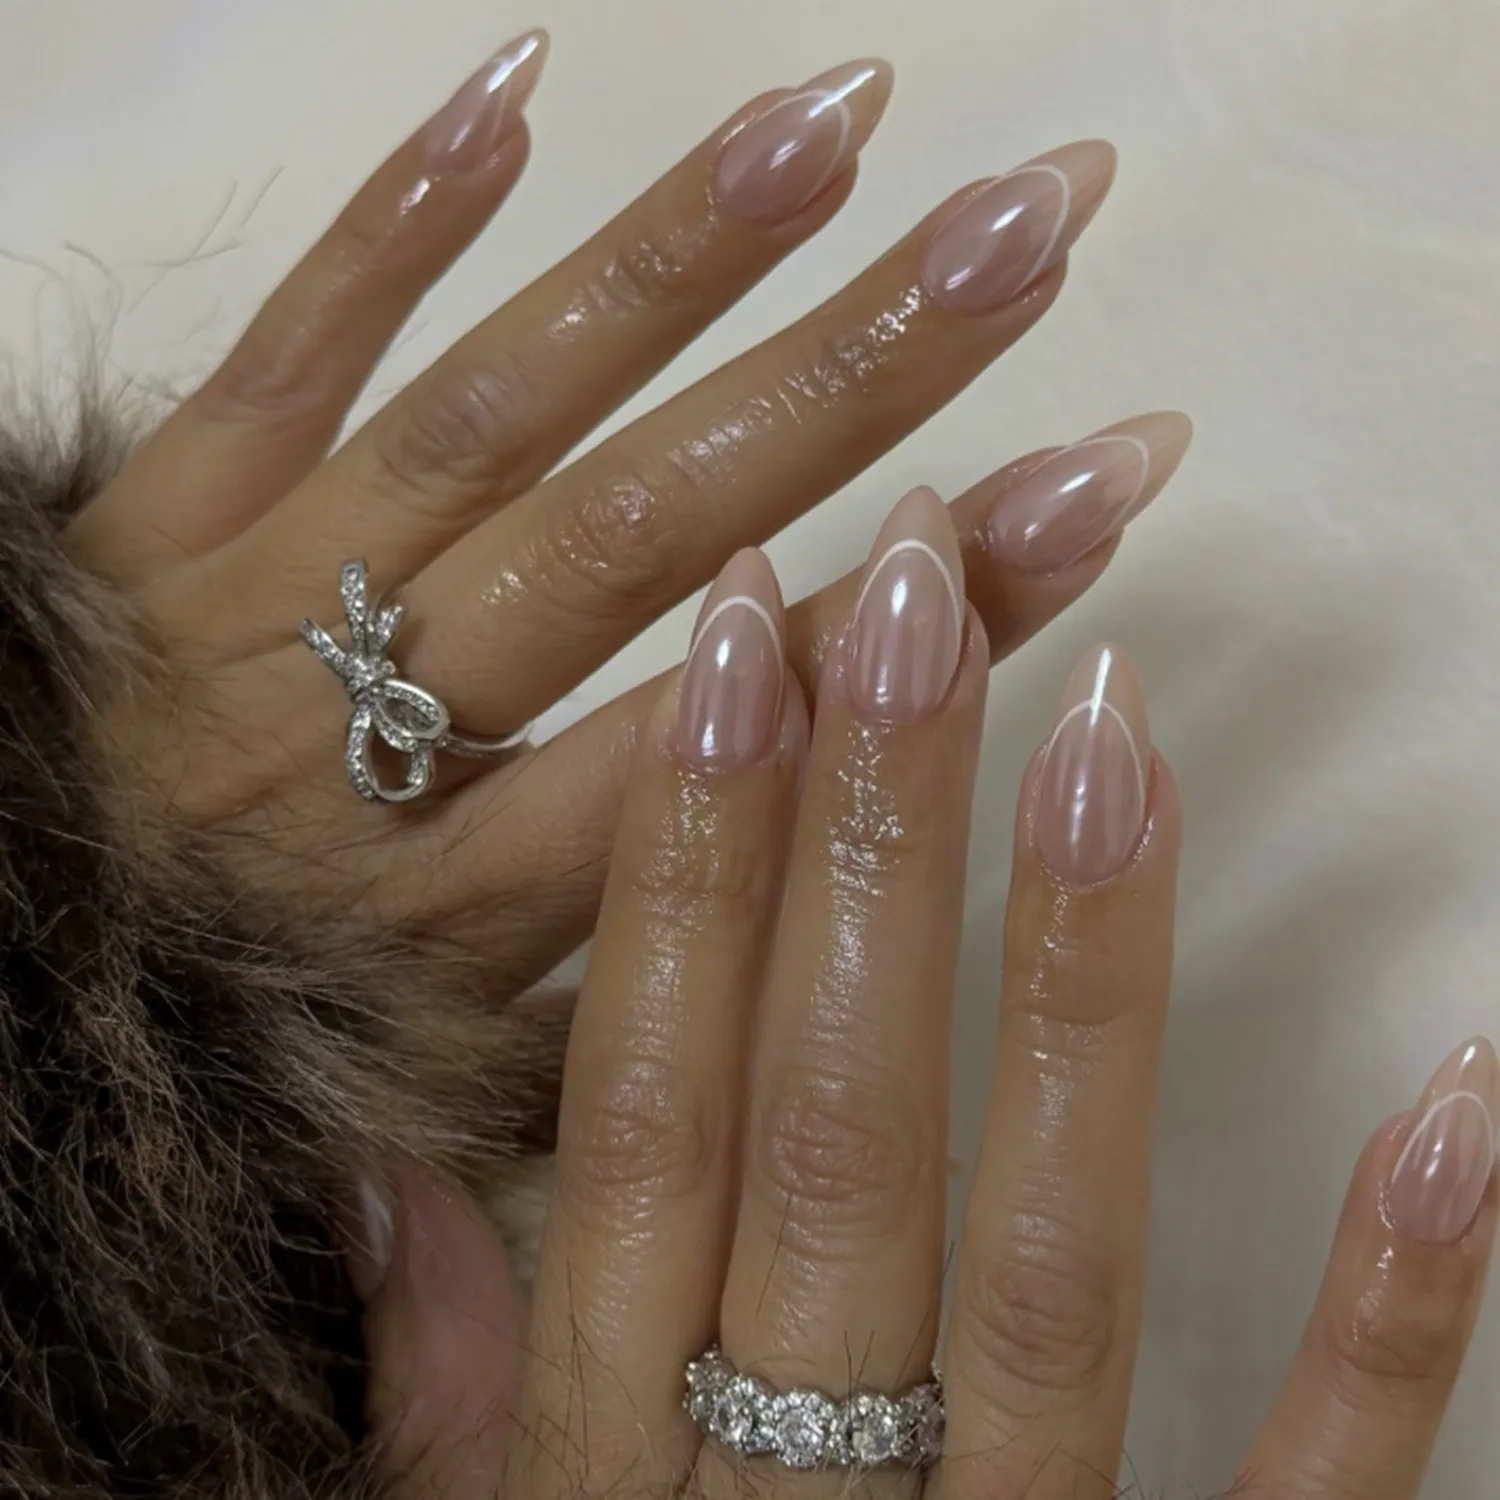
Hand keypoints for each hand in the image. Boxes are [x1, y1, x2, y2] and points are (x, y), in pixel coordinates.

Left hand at [63, 31, 1188, 1014]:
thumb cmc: (222, 1040)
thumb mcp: (427, 1098)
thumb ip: (602, 1030)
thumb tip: (794, 928)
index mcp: (462, 902)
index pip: (738, 730)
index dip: (929, 617)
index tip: (1096, 487)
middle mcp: (379, 729)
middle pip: (646, 527)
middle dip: (861, 378)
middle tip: (1037, 236)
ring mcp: (264, 595)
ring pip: (495, 407)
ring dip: (678, 259)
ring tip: (853, 125)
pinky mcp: (158, 507)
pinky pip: (284, 346)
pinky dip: (399, 223)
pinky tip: (523, 90)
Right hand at [353, 492, 1493, 1499]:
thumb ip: (446, 1405)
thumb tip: (370, 1175)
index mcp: (619, 1474)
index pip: (648, 1107)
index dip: (682, 865)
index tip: (743, 649)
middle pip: (832, 1120)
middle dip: (860, 833)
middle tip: (922, 584)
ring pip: (1044, 1249)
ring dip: (1075, 980)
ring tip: (1115, 724)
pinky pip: (1304, 1488)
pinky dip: (1385, 1307)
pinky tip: (1455, 1089)